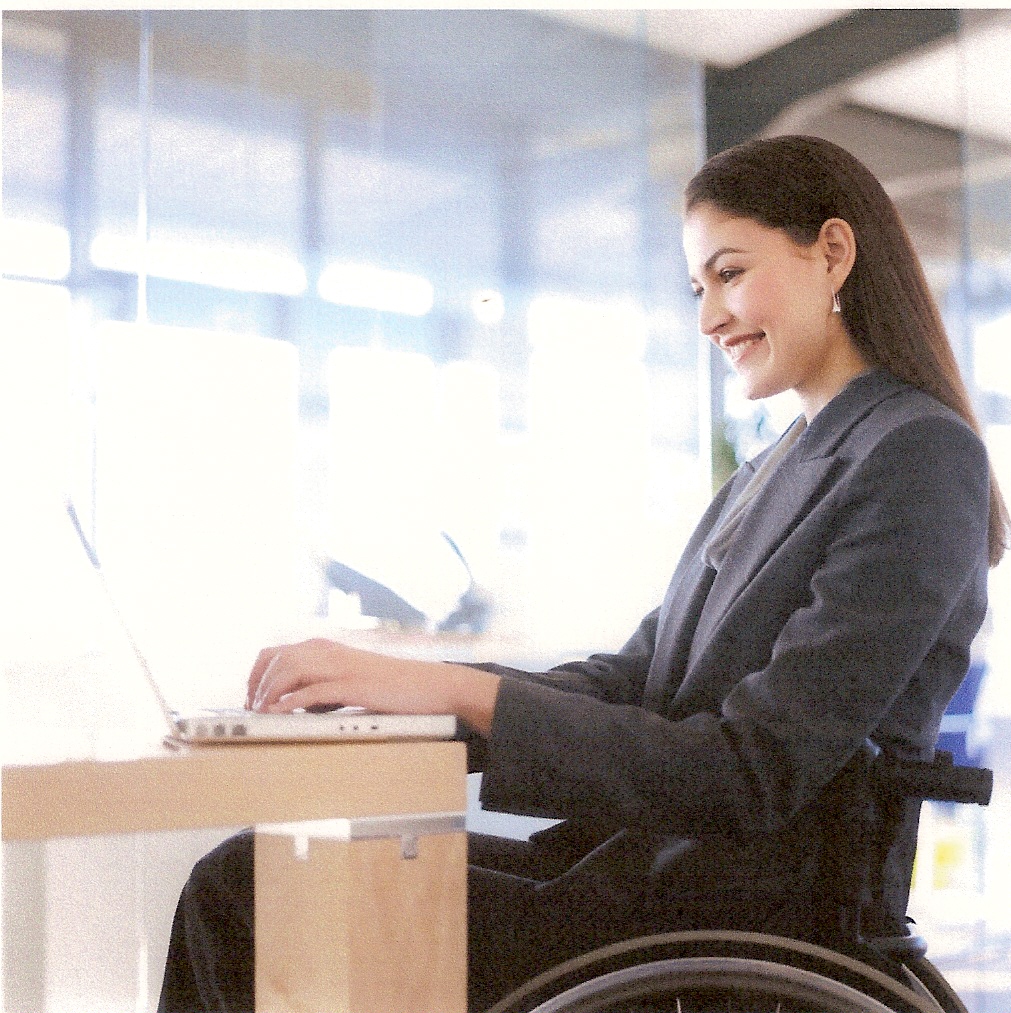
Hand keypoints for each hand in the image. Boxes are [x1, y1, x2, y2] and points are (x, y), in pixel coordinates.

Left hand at [245, 637, 500, 734]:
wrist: (428, 684)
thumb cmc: (391, 685)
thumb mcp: (351, 678)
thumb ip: (324, 683)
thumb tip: (296, 702)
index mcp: (327, 647)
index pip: (276, 652)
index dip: (256, 673)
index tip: (250, 695)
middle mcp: (329, 651)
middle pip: (276, 659)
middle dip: (256, 684)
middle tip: (250, 709)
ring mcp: (340, 667)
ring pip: (289, 671)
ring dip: (268, 693)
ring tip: (260, 713)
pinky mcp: (352, 686)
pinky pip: (311, 691)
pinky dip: (290, 702)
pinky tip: (279, 714)